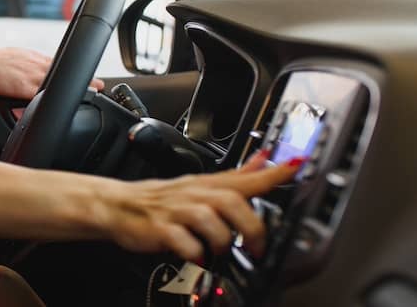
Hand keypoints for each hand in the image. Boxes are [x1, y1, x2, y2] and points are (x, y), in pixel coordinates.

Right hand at [0, 48, 104, 98]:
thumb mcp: (9, 58)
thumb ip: (22, 65)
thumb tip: (26, 75)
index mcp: (30, 57)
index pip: (57, 62)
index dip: (73, 69)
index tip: (87, 75)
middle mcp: (34, 63)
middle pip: (65, 71)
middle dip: (83, 77)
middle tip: (100, 84)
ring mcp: (31, 74)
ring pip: (61, 81)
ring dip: (78, 86)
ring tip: (94, 91)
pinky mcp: (25, 86)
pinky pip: (46, 92)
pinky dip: (59, 96)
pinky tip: (69, 101)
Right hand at [98, 151, 299, 262]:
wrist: (118, 205)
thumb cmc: (161, 199)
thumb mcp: (200, 184)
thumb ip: (236, 176)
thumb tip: (265, 160)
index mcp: (207, 185)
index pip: (246, 176)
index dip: (273, 173)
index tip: (299, 165)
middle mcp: (194, 195)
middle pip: (231, 201)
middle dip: (250, 226)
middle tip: (256, 247)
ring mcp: (176, 211)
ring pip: (209, 219)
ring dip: (221, 240)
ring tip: (220, 251)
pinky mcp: (159, 229)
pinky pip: (182, 240)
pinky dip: (194, 251)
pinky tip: (197, 255)